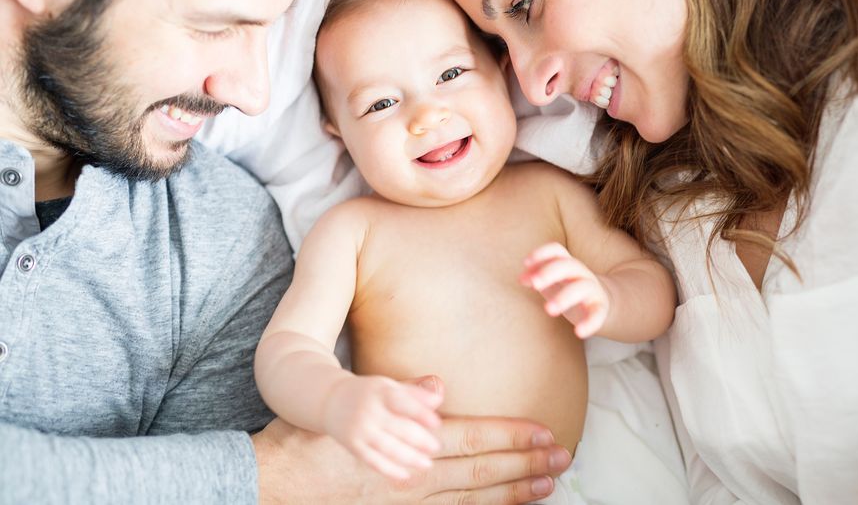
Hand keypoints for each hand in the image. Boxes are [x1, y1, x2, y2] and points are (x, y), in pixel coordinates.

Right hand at [254, 376, 571, 503]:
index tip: (545, 432)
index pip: (474, 439)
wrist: (273, 486)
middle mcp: (417, 481)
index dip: (512, 436)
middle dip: (527, 464)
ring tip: (547, 484)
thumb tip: (437, 386)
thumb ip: (397, 398)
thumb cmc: (309, 442)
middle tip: (562, 458)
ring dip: (514, 491)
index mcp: (409, 450)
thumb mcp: (349, 410)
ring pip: (475, 498)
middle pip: (483, 471)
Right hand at [324, 373, 441, 479]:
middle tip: (436, 447)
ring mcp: (360, 429)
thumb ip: (414, 393)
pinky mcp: (353, 445)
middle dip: (419, 439)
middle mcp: (369, 410)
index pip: (402, 402)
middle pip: (397, 427)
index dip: (420, 413)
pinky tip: (405, 474)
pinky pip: (373, 460)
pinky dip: (389, 469)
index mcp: (380, 391)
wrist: (330, 400)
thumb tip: (438, 399)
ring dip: (409, 458)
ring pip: (387, 447)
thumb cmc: (369, 393)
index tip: (436, 423)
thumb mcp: (388, 386)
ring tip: (427, 464)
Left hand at [520, 242, 609, 337]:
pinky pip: (597, 313)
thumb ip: (536, 278)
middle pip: (568, 266)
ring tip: (548, 309)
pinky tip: (579, 333)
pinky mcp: (600, 308)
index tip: (526, 263)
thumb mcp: (552, 282)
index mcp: (567, 264)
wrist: (602, 302)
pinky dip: (590, 323)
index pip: (556, 251)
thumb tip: (522, 279)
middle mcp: (581, 273)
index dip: (541, 254)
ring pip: (581, 288)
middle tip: (535, 284)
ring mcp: (592, 289)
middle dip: (550, 272)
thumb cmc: (570, 289)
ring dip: (564, 297)